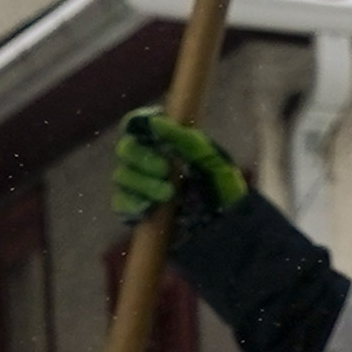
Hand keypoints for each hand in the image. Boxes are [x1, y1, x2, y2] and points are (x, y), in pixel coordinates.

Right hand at [115, 108, 250, 229]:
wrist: (230, 229)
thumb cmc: (225, 191)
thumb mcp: (214, 162)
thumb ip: (188, 140)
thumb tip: (156, 122)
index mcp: (166, 144)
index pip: (137, 125)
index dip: (137, 124)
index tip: (152, 133)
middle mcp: (148, 162)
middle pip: (126, 149)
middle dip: (142, 158)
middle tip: (165, 170)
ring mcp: (140, 187)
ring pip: (122, 176)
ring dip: (143, 183)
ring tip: (169, 195)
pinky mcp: (137, 211)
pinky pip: (121, 202)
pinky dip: (132, 203)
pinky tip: (150, 207)